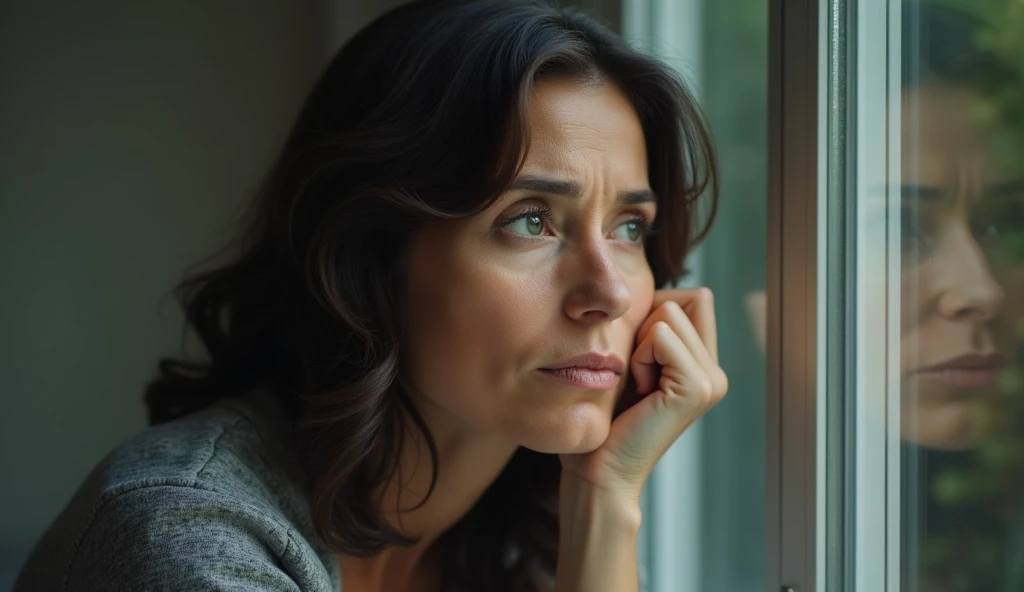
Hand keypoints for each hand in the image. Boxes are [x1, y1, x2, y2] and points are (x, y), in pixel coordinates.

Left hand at [559, 288, 728, 502]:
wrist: (599, 468)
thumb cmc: (605, 415)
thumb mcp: (632, 359)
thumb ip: (652, 328)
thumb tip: (646, 288)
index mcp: (703, 364)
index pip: (694, 297)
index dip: (655, 312)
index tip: (638, 358)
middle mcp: (715, 372)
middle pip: (683, 299)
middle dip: (647, 327)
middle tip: (637, 375)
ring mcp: (711, 381)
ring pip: (670, 313)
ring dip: (640, 343)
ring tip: (638, 385)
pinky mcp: (696, 388)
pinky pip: (662, 336)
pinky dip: (640, 356)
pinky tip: (639, 390)